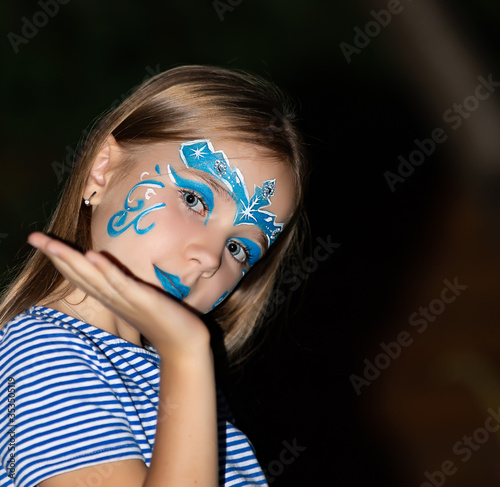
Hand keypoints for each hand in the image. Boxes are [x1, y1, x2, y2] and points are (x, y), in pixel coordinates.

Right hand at [28, 232, 210, 358]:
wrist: (184, 344)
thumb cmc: (163, 321)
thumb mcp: (139, 300)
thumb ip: (125, 288)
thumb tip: (116, 274)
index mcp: (110, 297)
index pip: (81, 276)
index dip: (61, 259)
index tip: (42, 242)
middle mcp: (112, 299)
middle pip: (79, 274)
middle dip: (56, 255)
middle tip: (33, 237)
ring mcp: (124, 300)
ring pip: (93, 277)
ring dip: (72, 260)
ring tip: (51, 244)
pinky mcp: (141, 300)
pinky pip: (120, 283)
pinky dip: (105, 270)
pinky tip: (91, 256)